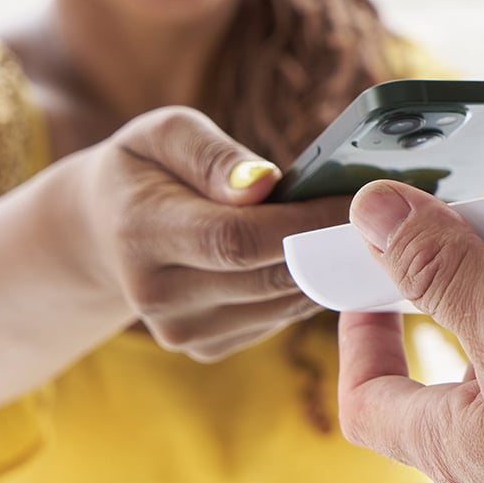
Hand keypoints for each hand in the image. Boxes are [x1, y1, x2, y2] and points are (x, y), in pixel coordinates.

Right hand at [76, 107, 350, 360]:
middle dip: (329, 246)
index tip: (357, 199)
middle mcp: (156, 294)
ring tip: (353, 230)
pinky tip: (315, 257)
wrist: (104, 230)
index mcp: (141, 231)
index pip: (236, 238)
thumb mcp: (165, 135)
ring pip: (282, 303)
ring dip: (326, 269)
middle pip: (268, 277)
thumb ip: (212, 155)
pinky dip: (304, 288)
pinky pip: (276, 319)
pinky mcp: (203, 347)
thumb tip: (263, 186)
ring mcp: (179, 330)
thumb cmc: (147, 168)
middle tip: (379, 215)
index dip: (304, 223)